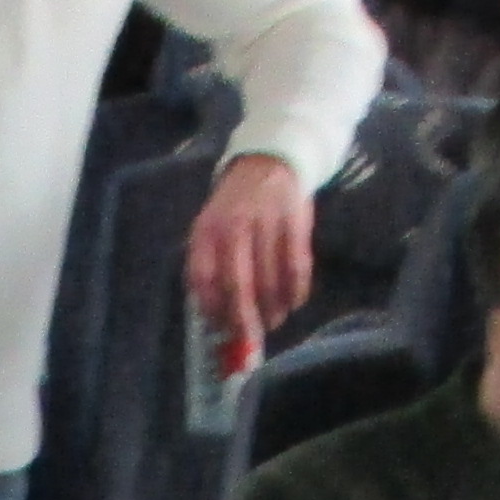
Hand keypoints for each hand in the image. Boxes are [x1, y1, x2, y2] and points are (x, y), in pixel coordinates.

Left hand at [188, 152, 313, 349]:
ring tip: (274, 320)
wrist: (270, 161)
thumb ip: (208, 266)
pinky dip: (296, 292)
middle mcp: (233, 227)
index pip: (202, 280)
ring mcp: (266, 224)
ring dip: (272, 309)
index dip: (211, 310)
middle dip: (244, 320)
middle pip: (237, 286)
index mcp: (207, 230)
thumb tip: (214, 318)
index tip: (220, 330)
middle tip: (251, 338)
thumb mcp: (211, 227)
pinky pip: (296, 268)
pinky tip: (294, 302)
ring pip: (269, 281)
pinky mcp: (295, 223)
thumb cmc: (237, 207)